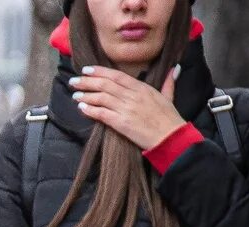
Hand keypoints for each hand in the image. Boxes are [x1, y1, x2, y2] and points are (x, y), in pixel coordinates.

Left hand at [71, 65, 185, 151]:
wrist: (169, 137)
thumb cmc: (169, 118)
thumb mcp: (169, 96)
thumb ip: (168, 82)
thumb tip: (174, 68)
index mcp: (142, 88)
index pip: (117, 76)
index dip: (100, 71)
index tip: (87, 69)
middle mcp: (132, 96)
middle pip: (105, 85)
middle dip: (87, 82)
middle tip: (73, 81)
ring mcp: (126, 109)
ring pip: (101, 98)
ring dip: (86, 95)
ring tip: (75, 95)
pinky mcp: (121, 123)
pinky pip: (102, 114)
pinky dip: (90, 110)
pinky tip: (81, 108)